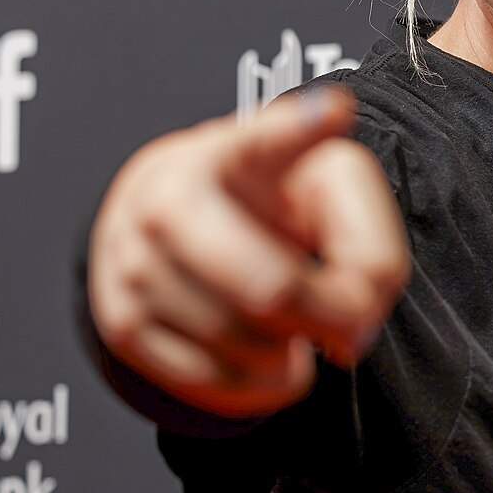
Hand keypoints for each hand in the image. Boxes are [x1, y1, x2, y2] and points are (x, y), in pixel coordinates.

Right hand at [87, 89, 410, 418]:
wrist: (168, 216)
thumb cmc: (265, 200)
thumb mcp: (328, 195)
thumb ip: (370, 246)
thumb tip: (355, 325)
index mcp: (236, 152)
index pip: (267, 140)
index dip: (300, 129)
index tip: (336, 111)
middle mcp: (170, 200)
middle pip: (272, 290)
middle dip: (329, 315)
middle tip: (355, 318)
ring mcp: (136, 262)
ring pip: (247, 344)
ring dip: (293, 347)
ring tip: (299, 321)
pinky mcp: (122, 322)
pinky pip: (213, 380)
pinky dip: (262, 381)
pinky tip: (275, 354)